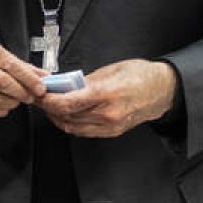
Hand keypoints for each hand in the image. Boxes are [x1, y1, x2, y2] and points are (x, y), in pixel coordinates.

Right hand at [0, 33, 46, 116]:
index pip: (8, 62)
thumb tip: (43, 76)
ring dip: (9, 103)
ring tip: (15, 101)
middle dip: (20, 92)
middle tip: (29, 97)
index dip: (27, 77)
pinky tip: (2, 107)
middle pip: (0, 80)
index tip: (39, 87)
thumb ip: (21, 65)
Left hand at [35, 59, 176, 137]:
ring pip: (73, 127)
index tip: (39, 94)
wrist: (164, 90)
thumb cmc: (141, 75)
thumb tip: (64, 85)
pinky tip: (66, 114)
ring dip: (57, 117)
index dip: (48, 101)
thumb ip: (85, 80)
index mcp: (106, 94)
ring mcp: (111, 126)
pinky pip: (84, 131)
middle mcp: (108, 114)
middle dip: (48, 108)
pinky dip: (71, 123)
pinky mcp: (113, 132)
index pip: (67, 103)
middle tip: (39, 98)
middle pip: (67, 117)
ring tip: (49, 106)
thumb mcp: (110, 70)